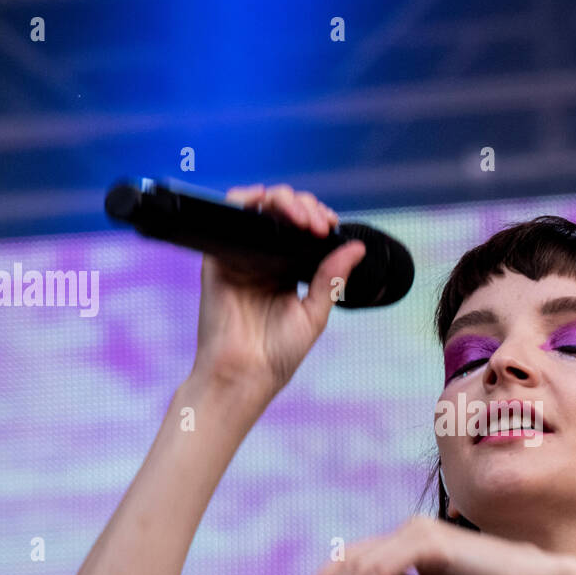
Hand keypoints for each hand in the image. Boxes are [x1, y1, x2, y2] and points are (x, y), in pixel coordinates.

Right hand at [192, 183, 366, 396]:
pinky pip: (229, 214)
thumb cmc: (276, 355)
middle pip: (285, 214)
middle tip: (319, 225)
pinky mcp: (219, 256)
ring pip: (261, 208)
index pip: (305, 231)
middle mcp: (264, 260)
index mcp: (287, 272)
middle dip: (307, 207)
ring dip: (284, 200)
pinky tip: (267, 202)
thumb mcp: (314, 314)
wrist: (243, 375)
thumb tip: (357, 247)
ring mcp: (241, 255)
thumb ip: (332, 278)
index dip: (319, 219)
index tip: (331, 227)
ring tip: (303, 218)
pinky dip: (247, 199)